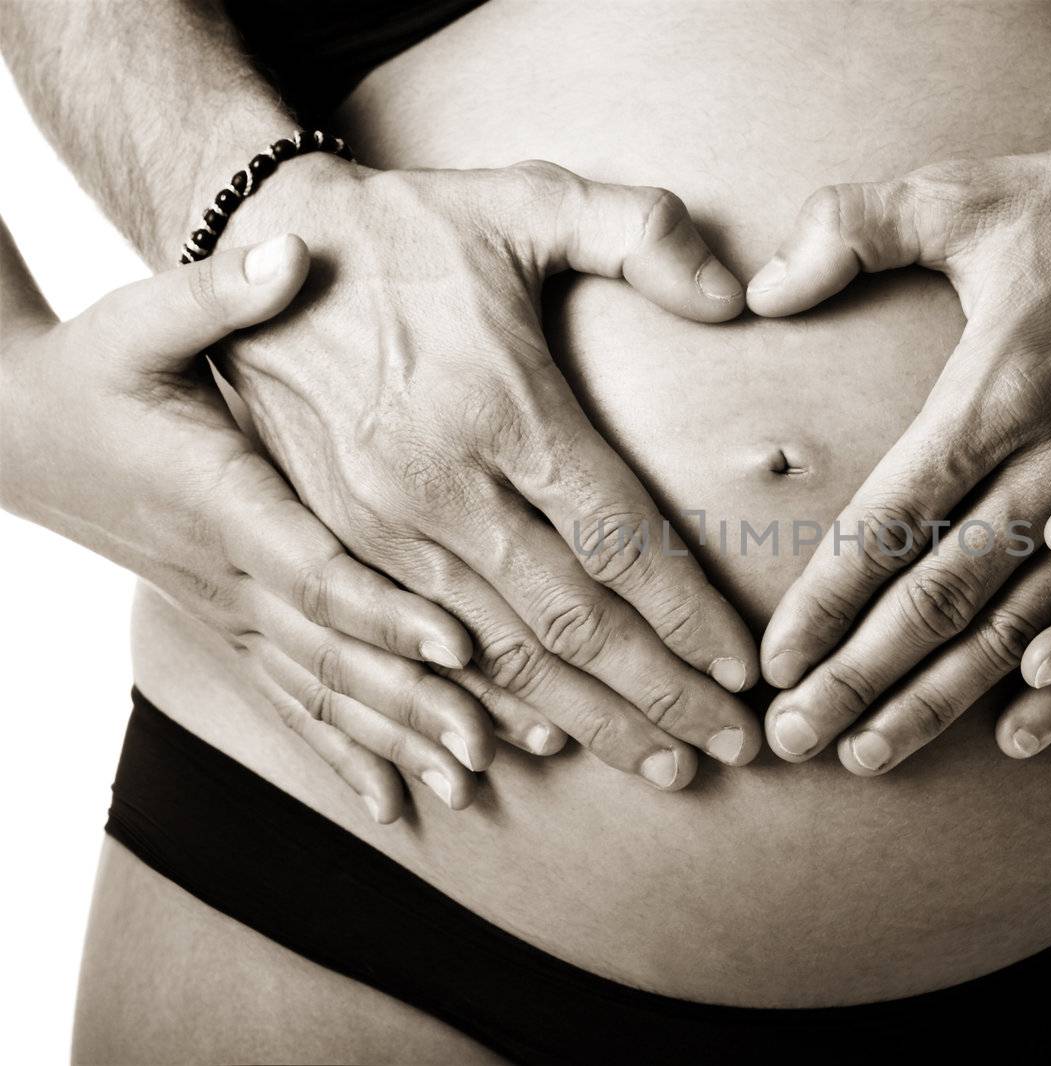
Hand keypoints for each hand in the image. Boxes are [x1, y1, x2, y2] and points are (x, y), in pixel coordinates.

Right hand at [0, 229, 494, 822]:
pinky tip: (392, 807)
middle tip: (497, 741)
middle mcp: (229, 572)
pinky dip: (343, 753)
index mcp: (222, 500)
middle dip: (414, 701)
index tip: (460, 640)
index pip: (315, 569)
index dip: (387, 611)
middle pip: (331, 651)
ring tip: (469, 781)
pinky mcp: (229, 624)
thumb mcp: (141, 319)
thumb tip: (295, 249)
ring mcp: (228, 609)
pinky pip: (290, 702)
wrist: (17, 433)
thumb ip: (219, 293)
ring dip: (394, 738)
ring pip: (318, 690)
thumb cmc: (94, 369)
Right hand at [212, 157, 763, 789]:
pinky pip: (409, 655)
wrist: (262, 243)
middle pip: (569, 621)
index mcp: (502, 407)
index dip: (688, 617)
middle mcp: (439, 485)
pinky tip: (526, 747)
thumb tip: (738, 295)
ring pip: (494, 657)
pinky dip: (472, 710)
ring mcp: (375, 528)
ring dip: (582, 718)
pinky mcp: (329, 548)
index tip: (744, 673)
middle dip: (658, 694)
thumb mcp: (530, 199)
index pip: (620, 541)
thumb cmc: (414, 230)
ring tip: (657, 761)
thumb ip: (642, 232)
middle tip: (730, 747)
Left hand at [744, 137, 1050, 772]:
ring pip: (1024, 627)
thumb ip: (850, 228)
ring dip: (945, 699)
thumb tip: (759, 291)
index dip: (827, 602)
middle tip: (797, 742)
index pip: (891, 523)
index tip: (776, 665)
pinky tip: (1019, 737)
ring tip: (875, 754)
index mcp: (997, 391)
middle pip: (944, 596)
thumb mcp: (963, 193)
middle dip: (865, 677)